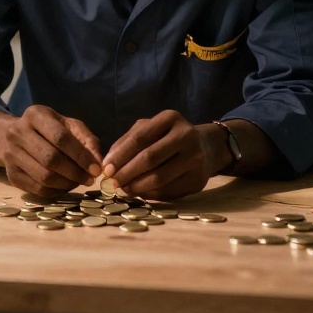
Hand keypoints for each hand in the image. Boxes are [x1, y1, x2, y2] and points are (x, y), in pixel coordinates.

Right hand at [0, 105, 103, 198]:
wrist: (14, 137)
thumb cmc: (49, 130)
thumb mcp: (69, 126)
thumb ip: (87, 141)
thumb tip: (98, 163)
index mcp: (35, 115)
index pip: (60, 137)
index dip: (80, 156)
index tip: (96, 169)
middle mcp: (18, 132)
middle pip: (50, 159)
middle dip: (75, 172)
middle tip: (89, 179)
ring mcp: (11, 154)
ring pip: (44, 176)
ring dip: (67, 184)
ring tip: (78, 182)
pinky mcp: (11, 175)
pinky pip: (37, 189)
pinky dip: (56, 191)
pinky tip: (65, 186)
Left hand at [101, 111, 223, 200]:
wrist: (206, 147)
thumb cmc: (167, 137)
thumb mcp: (148, 129)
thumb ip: (126, 142)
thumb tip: (107, 164)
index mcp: (170, 118)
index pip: (140, 138)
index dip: (120, 155)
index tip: (105, 168)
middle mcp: (186, 136)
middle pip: (149, 159)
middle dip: (126, 173)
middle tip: (113, 182)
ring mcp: (196, 159)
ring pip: (159, 178)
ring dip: (136, 186)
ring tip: (124, 188)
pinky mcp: (199, 180)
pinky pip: (169, 191)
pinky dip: (150, 194)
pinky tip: (140, 192)